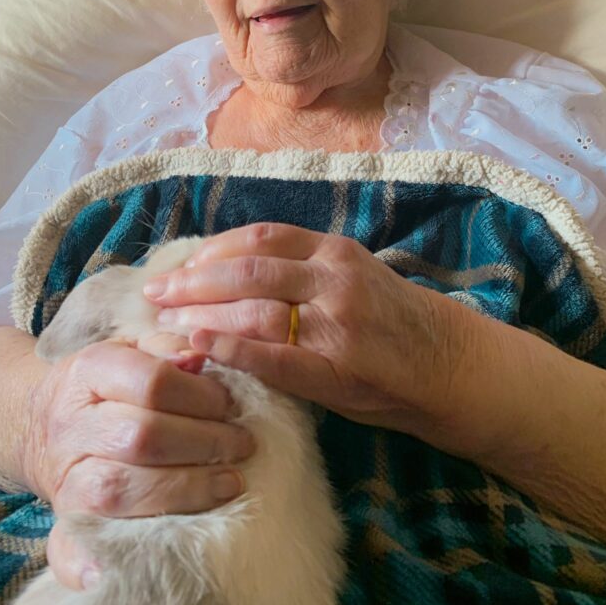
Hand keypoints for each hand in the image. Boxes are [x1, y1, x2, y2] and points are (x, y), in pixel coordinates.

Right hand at [24, 334, 255, 589]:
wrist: (39, 425)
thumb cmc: (106, 386)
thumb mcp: (133, 351)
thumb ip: (168, 350)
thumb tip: (199, 360)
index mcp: (88, 371)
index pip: (152, 383)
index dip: (201, 396)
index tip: (230, 405)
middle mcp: (71, 424)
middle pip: (143, 437)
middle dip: (205, 444)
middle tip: (242, 445)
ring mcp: (64, 475)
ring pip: (122, 490)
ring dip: (188, 490)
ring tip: (231, 482)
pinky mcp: (65, 518)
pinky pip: (76, 544)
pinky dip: (107, 555)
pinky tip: (158, 551)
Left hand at [143, 223, 449, 432]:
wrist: (450, 363)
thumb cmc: (395, 320)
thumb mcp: (354, 276)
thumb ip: (303, 270)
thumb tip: (232, 272)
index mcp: (334, 251)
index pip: (260, 237)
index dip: (212, 250)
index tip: (180, 264)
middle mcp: (333, 278)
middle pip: (247, 270)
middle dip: (193, 282)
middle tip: (155, 294)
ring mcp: (335, 323)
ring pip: (253, 309)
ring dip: (202, 316)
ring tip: (167, 324)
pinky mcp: (336, 367)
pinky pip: (272, 357)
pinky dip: (230, 350)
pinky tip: (200, 349)